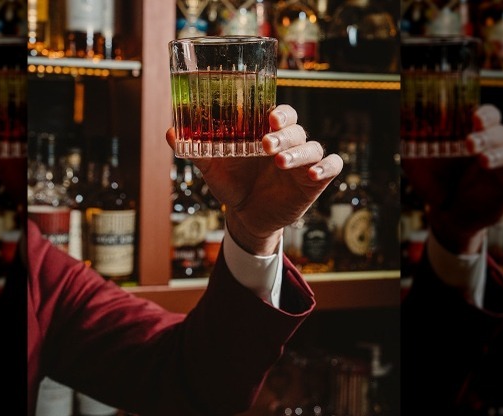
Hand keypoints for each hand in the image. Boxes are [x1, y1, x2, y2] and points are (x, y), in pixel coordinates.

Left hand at [165, 104, 343, 255]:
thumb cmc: (232, 184)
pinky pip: (331, 167)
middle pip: (296, 129)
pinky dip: (326, 167)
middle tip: (266, 144)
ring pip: (312, 147)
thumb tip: (170, 133)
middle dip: (283, 135)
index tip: (268, 118)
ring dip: (298, 152)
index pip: (281, 113)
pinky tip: (313, 175)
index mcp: (267, 132)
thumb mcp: (213, 169)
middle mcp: (288, 143)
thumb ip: (195, 151)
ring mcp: (303, 161)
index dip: (279, 113)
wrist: (244, 216)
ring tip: (279, 162)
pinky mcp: (314, 181)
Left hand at [401, 104, 502, 253]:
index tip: (472, 119)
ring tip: (483, 162)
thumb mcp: (416, 163)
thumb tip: (396, 124)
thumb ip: (408, 143)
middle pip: (501, 130)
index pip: (488, 114)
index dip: (485, 113)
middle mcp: (494, 143)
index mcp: (473, 133)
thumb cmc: (434, 183)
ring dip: (502, 152)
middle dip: (486, 135)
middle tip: (469, 145)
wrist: (446, 214)